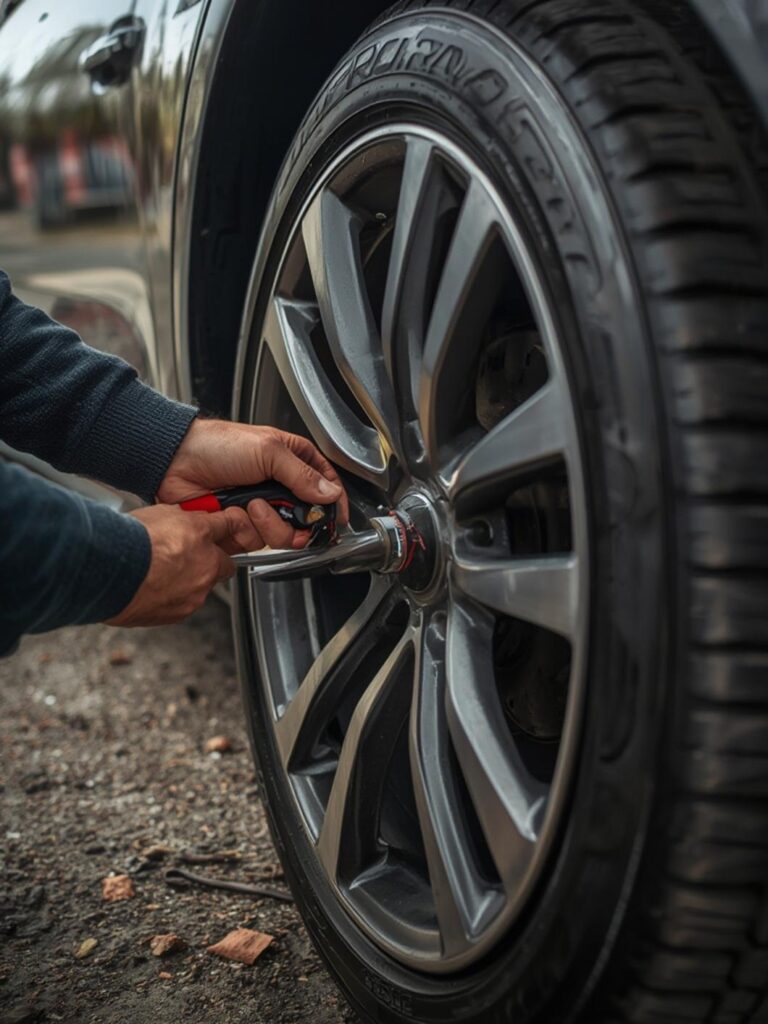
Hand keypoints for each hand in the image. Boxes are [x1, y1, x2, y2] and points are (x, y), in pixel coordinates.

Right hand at [105, 504, 252, 626]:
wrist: (107, 572)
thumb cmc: (127, 542)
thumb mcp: (158, 513)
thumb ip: (180, 519)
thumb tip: (184, 520)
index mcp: (201, 535)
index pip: (227, 527)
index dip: (225, 527)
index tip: (224, 528)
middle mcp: (205, 566)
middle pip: (223, 564)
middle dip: (211, 560)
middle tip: (187, 555)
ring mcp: (194, 593)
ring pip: (201, 586)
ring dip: (188, 581)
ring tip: (159, 574)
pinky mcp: (179, 613)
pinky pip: (182, 603)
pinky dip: (170, 597)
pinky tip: (151, 588)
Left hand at [157, 420, 348, 550]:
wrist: (176, 461)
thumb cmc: (217, 444)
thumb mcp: (268, 451)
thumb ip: (303, 475)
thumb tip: (330, 493)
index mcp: (292, 461)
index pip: (325, 485)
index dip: (333, 504)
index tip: (337, 519)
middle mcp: (280, 487)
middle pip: (307, 518)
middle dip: (298, 521)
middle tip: (287, 513)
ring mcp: (261, 508)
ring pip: (284, 534)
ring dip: (269, 524)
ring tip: (252, 505)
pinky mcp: (242, 525)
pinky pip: (257, 541)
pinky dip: (247, 530)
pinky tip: (235, 513)